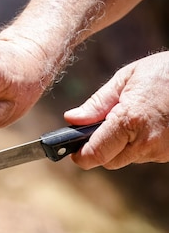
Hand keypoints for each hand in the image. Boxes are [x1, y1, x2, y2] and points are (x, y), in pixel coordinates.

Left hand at [65, 51, 168, 168]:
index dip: (80, 155)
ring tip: (133, 117)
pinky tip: (148, 123)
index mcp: (129, 121)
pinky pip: (146, 154)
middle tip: (104, 125)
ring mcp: (162, 151)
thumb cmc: (166, 72)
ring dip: (122, 144)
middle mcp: (146, 141)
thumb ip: (97, 103)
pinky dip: (140, 143)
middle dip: (101, 147)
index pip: (94, 154)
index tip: (73, 150)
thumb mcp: (127, 78)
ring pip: (127, 158)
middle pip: (108, 160)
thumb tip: (73, 119)